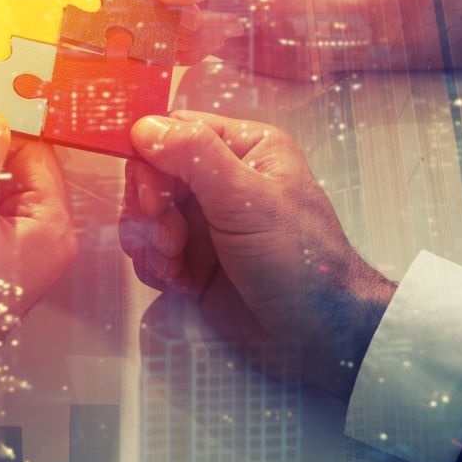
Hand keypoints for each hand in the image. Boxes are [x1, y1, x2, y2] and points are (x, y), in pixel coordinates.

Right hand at [119, 111, 393, 399]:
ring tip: (175, 267)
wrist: (318, 336)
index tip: (155, 199)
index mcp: (243, 148)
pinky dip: (153, 265)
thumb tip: (143, 125)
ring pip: (144, 213)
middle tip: (168, 240)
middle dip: (149, 210)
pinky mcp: (191, 258)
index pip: (174, 131)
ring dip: (149, 241)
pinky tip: (178, 282)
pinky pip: (148, 248)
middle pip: (150, 173)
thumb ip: (194, 156)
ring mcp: (203, 220)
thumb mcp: (247, 200)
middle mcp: (219, 178)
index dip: (151, 161)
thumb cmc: (299, 261)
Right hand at [130, 0, 345, 79]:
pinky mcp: (192, 34)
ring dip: (183, 40)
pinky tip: (218, 46)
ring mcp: (186, 4)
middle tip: (205, 28)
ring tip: (223, 33)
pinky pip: (167, 47)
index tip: (183, 13)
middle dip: (169, 22)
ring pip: (152, 28)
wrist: (326, 36)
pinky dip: (187, 53)